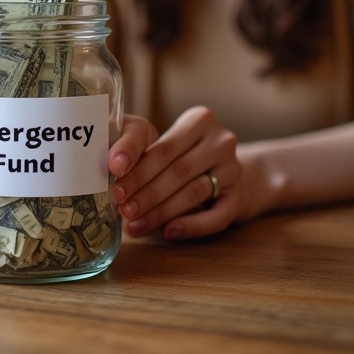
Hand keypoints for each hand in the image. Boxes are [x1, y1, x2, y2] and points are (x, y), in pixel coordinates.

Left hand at [108, 106, 243, 239]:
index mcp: (199, 120)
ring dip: (160, 212)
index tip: (114, 186)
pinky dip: (190, 226)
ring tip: (135, 225)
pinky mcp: (240, 197)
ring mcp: (234, 169)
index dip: (137, 169)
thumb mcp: (165, 144)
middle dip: (145, 193)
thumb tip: (112, 167)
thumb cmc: (183, 155)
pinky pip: (215, 217)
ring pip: (193, 194)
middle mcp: (220, 141)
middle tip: (122, 209)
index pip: (164, 148)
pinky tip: (168, 232)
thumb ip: (140, 150)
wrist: (226, 172)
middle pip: (177, 171)